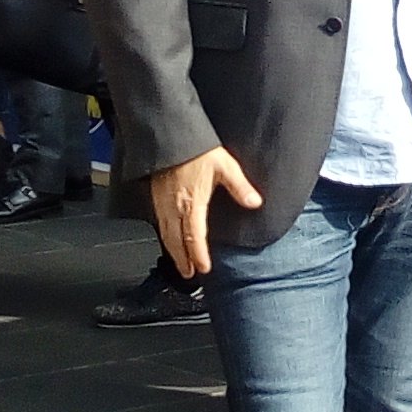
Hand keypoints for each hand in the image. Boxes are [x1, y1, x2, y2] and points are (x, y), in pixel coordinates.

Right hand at [145, 145, 261, 276]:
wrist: (170, 137)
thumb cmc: (196, 149)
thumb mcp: (225, 166)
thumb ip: (240, 187)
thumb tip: (255, 202)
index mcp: (192, 203)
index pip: (195, 236)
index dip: (198, 255)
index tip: (204, 268)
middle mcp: (174, 207)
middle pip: (177, 241)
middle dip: (183, 260)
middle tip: (190, 275)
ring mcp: (162, 203)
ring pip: (166, 235)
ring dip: (173, 252)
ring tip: (180, 265)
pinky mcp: (155, 197)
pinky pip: (158, 223)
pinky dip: (164, 237)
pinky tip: (168, 240)